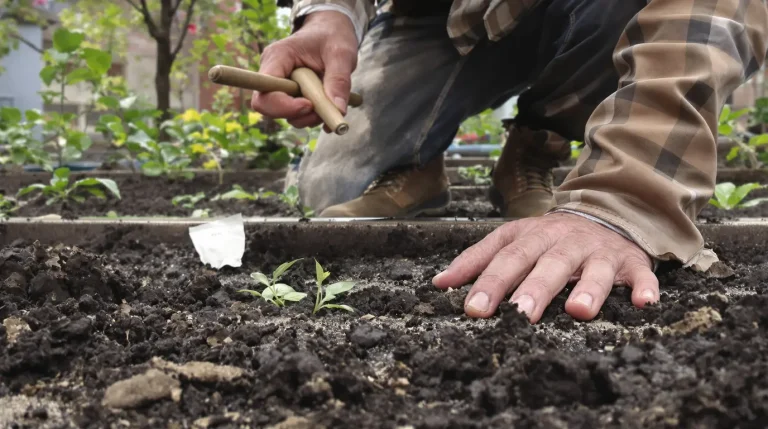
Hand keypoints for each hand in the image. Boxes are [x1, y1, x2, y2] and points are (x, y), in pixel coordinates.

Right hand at [250, 11, 357, 130]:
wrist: (331, 31)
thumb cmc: (333, 36)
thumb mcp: (341, 53)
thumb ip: (339, 80)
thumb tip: (338, 111)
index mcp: (277, 57)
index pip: (264, 93)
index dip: (283, 106)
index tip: (310, 104)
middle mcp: (273, 74)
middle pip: (270, 109)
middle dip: (300, 115)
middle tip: (325, 108)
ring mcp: (280, 87)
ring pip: (288, 116)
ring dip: (311, 117)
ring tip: (331, 101)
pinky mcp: (291, 96)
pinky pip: (298, 115)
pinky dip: (315, 116)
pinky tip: (329, 104)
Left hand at [432, 213, 658, 322]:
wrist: (605, 211)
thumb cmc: (549, 238)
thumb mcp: (511, 240)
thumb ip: (476, 260)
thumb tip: (438, 283)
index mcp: (532, 238)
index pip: (507, 259)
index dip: (490, 283)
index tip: (473, 309)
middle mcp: (565, 243)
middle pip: (548, 264)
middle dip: (534, 289)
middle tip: (519, 314)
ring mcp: (600, 252)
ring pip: (594, 270)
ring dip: (588, 289)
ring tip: (579, 311)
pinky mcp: (632, 262)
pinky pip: (641, 275)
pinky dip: (645, 287)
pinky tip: (646, 303)